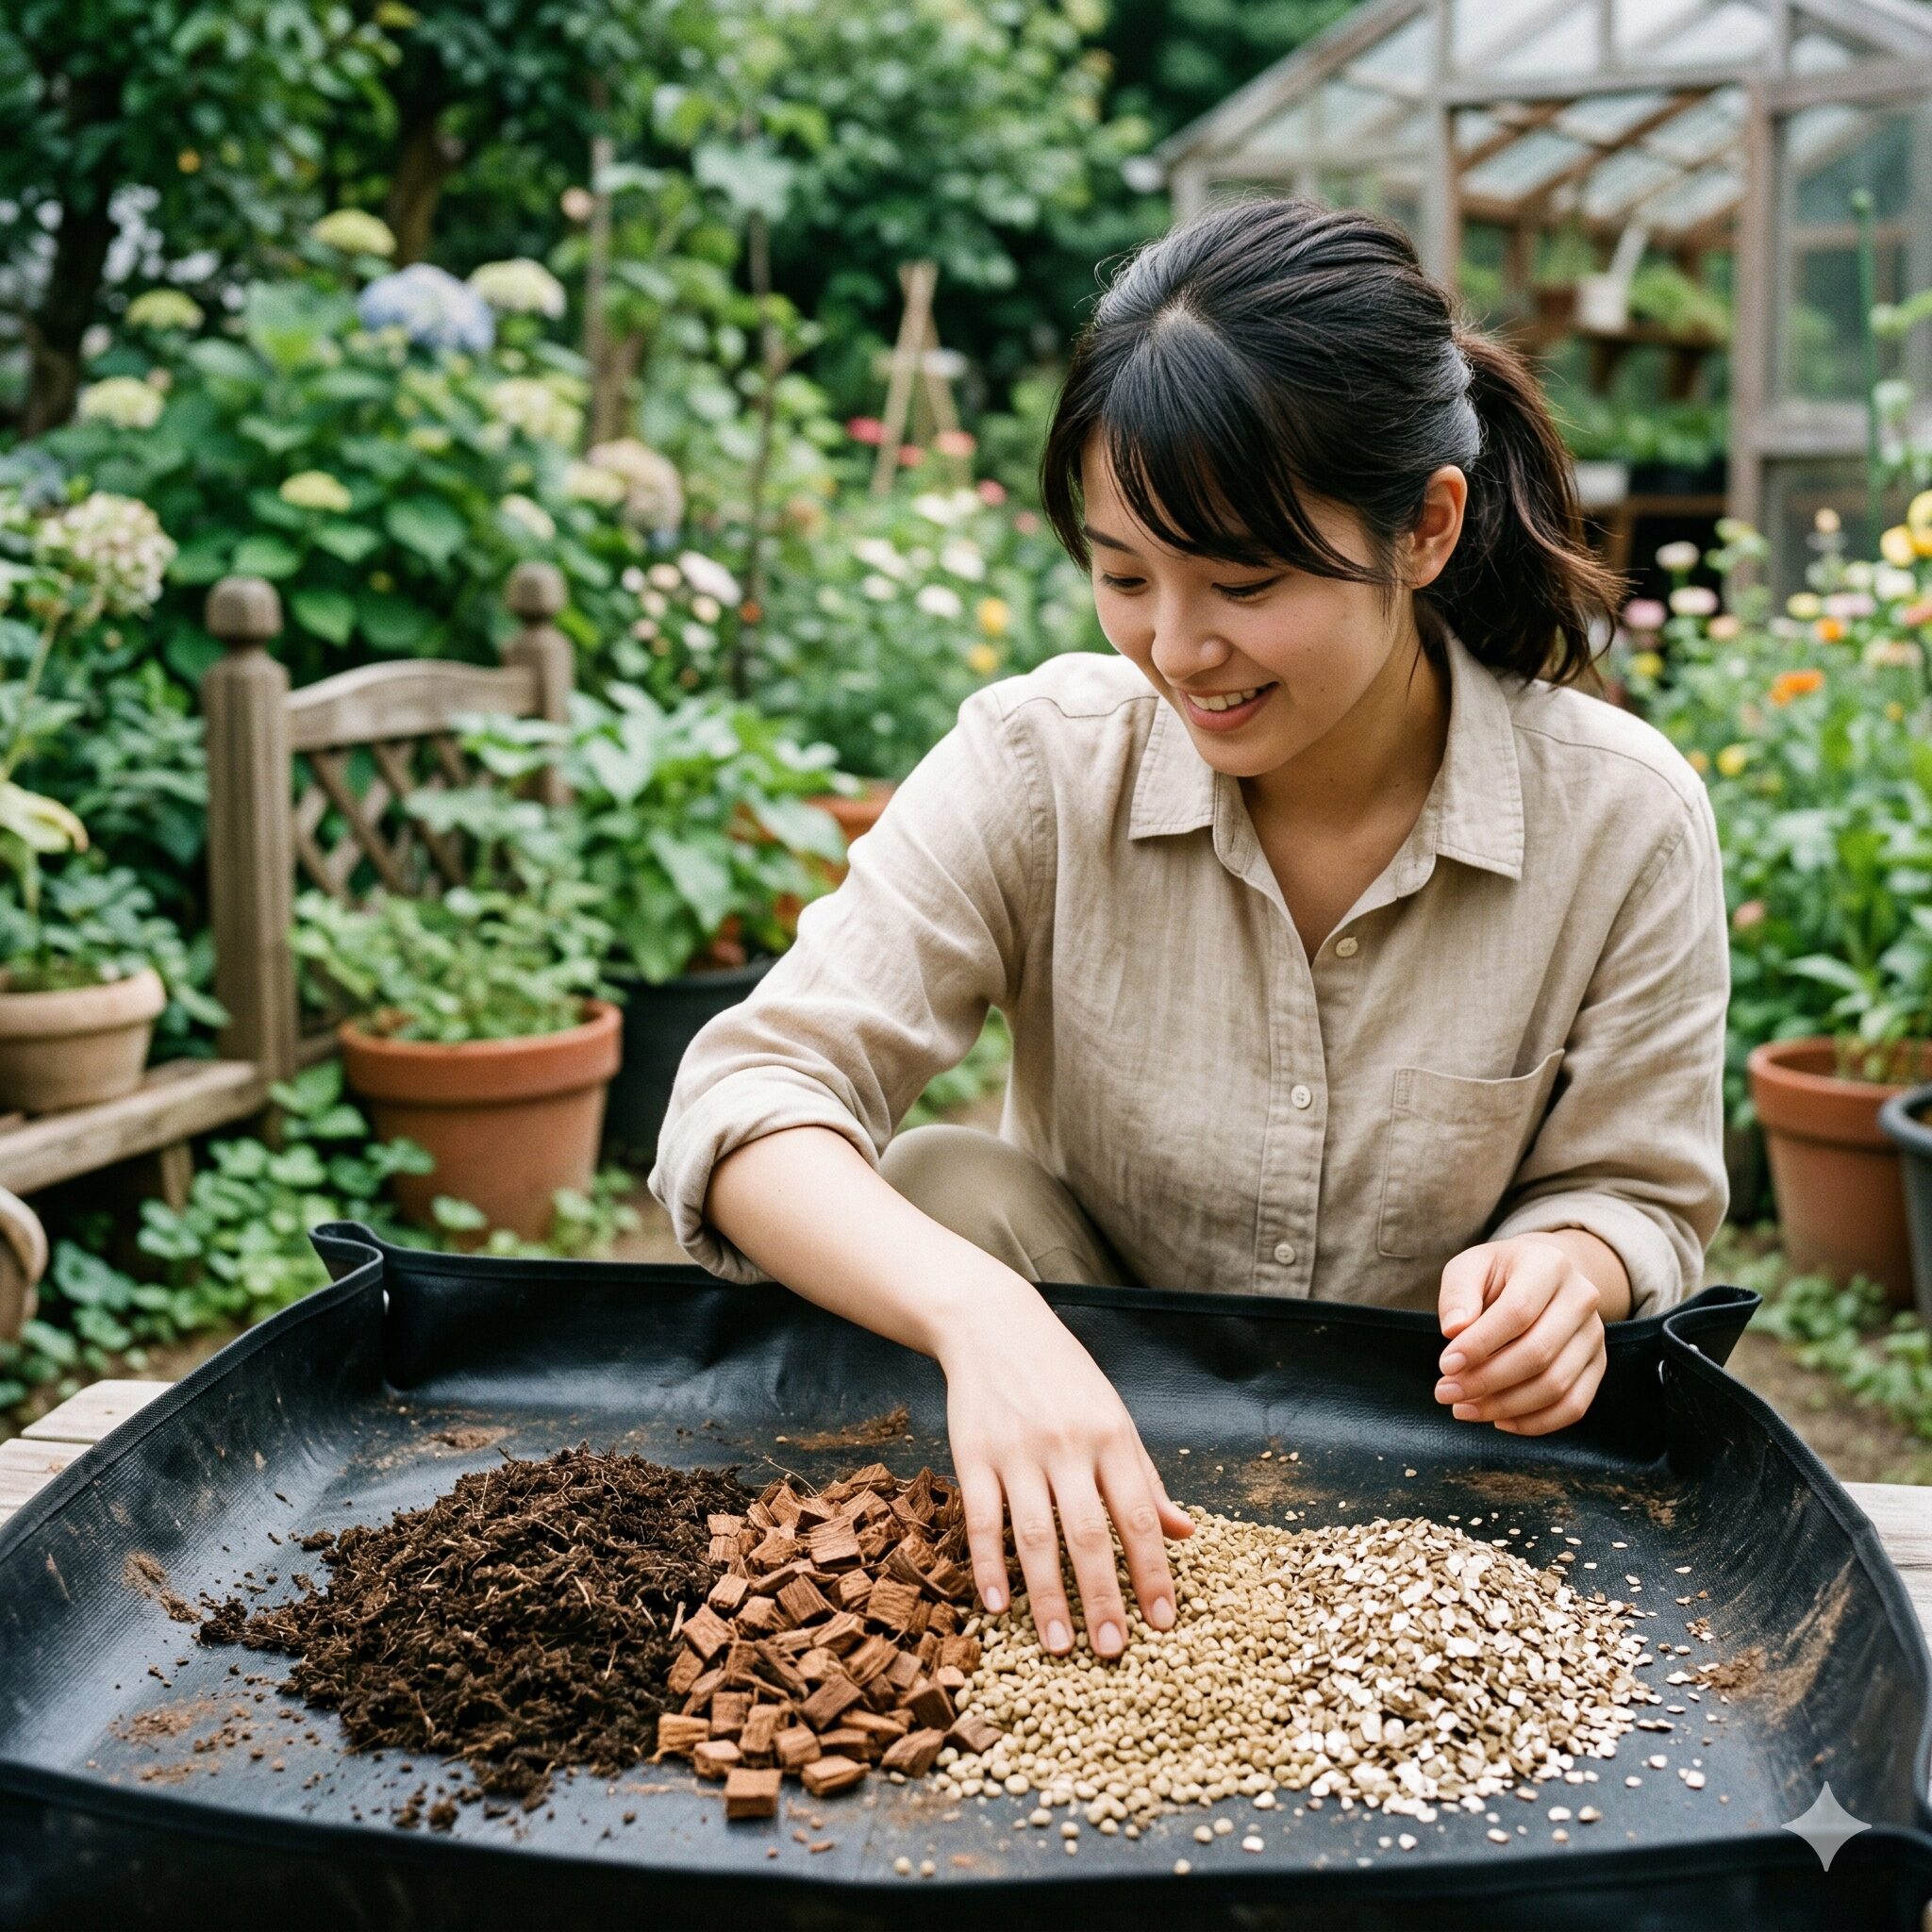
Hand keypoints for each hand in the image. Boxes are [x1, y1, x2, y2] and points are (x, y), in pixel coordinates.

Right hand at [938, 1271, 1192, 1660]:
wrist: (994, 1325)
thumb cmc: (1063, 1377)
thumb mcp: (1114, 1416)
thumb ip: (1146, 1478)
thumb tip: (1186, 1531)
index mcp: (1110, 1437)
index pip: (1139, 1516)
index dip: (1153, 1571)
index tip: (1163, 1621)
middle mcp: (1067, 1446)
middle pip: (1089, 1534)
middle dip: (1103, 1597)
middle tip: (1112, 1650)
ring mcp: (1017, 1452)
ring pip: (1035, 1535)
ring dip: (1047, 1596)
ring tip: (1060, 1645)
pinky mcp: (973, 1454)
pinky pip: (982, 1519)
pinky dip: (989, 1565)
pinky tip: (997, 1606)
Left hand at [1433, 1234, 1607, 1434]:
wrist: (1542, 1276)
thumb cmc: (1499, 1274)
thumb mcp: (1470, 1267)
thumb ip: (1458, 1294)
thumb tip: (1454, 1331)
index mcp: (1549, 1266)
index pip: (1517, 1312)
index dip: (1480, 1344)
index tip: (1446, 1365)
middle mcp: (1581, 1299)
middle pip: (1538, 1353)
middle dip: (1486, 1380)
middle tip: (1446, 1392)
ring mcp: (1594, 1335)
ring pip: (1556, 1385)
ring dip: (1505, 1406)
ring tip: (1464, 1408)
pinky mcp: (1597, 1365)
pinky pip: (1574, 1406)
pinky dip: (1535, 1422)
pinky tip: (1499, 1420)